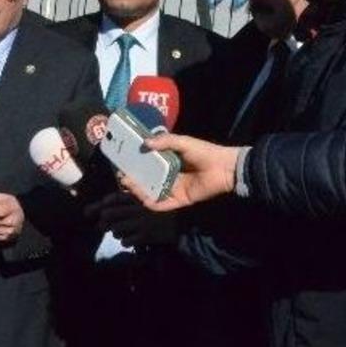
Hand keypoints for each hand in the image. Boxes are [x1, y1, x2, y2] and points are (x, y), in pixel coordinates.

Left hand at [86, 191, 176, 247]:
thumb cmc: (159, 212)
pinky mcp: (146, 236)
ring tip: (121, 232)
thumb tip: (102, 205)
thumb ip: (126, 203)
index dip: (103, 204)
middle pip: (110, 214)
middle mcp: (138, 209)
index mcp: (138, 198)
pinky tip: (130, 240)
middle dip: (103, 222)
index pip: (116, 198)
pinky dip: (125, 242)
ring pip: (116, 229)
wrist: (180, 224)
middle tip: (101, 225)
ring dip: (115, 233)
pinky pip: (126, 241)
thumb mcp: (144, 202)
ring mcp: (141, 222)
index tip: (93, 210)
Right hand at [119, 133, 237, 211]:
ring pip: (151, 192)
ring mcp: (173, 189)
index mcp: (168, 161)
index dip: (135, 163)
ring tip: (128, 185)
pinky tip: (143, 198)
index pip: (147, 164)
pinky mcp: (179, 200)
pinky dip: (152, 203)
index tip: (122, 161)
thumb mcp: (183, 142)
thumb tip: (144, 143)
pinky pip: (163, 204)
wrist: (224, 167)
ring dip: (138, 191)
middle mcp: (168, 176)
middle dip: (133, 179)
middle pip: (146, 180)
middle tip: (122, 176)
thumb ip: (165, 141)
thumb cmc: (204, 152)